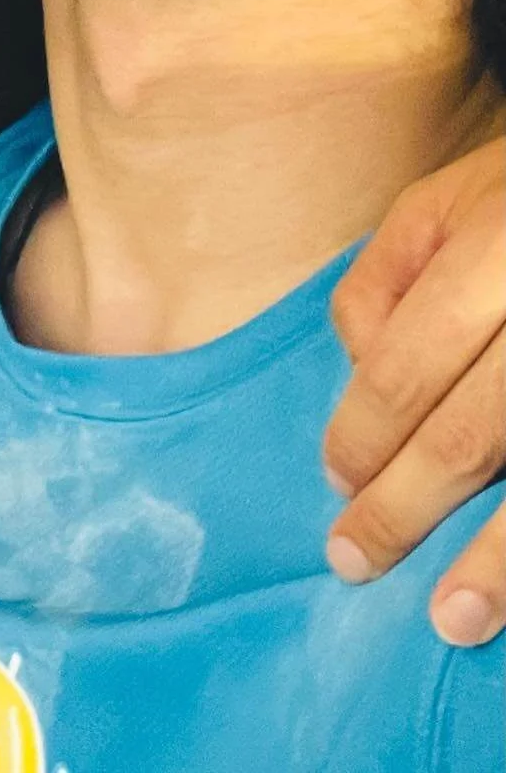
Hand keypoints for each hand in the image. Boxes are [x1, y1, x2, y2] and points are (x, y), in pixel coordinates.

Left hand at [323, 137, 504, 645]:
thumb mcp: (436, 206)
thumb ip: (382, 285)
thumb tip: (357, 379)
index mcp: (495, 248)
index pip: (409, 365)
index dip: (365, 433)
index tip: (336, 482)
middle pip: (472, 433)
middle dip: (406, 506)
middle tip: (354, 560)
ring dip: (501, 560)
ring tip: (453, 618)